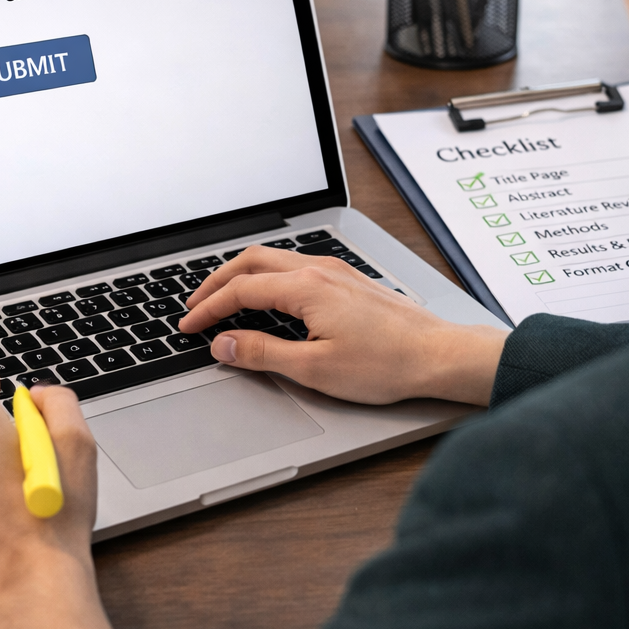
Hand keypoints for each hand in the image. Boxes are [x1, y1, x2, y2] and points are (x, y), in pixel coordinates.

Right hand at [180, 247, 507, 405]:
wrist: (440, 356)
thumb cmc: (387, 364)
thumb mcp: (314, 369)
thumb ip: (263, 354)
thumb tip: (224, 345)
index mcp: (306, 287)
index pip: (240, 290)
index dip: (208, 309)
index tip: (189, 326)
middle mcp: (319, 270)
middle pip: (251, 261)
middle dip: (216, 282)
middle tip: (195, 305)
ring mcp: (336, 272)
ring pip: (273, 260)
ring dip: (242, 276)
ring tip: (223, 299)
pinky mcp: (348, 281)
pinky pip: (294, 267)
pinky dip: (266, 278)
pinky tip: (267, 298)